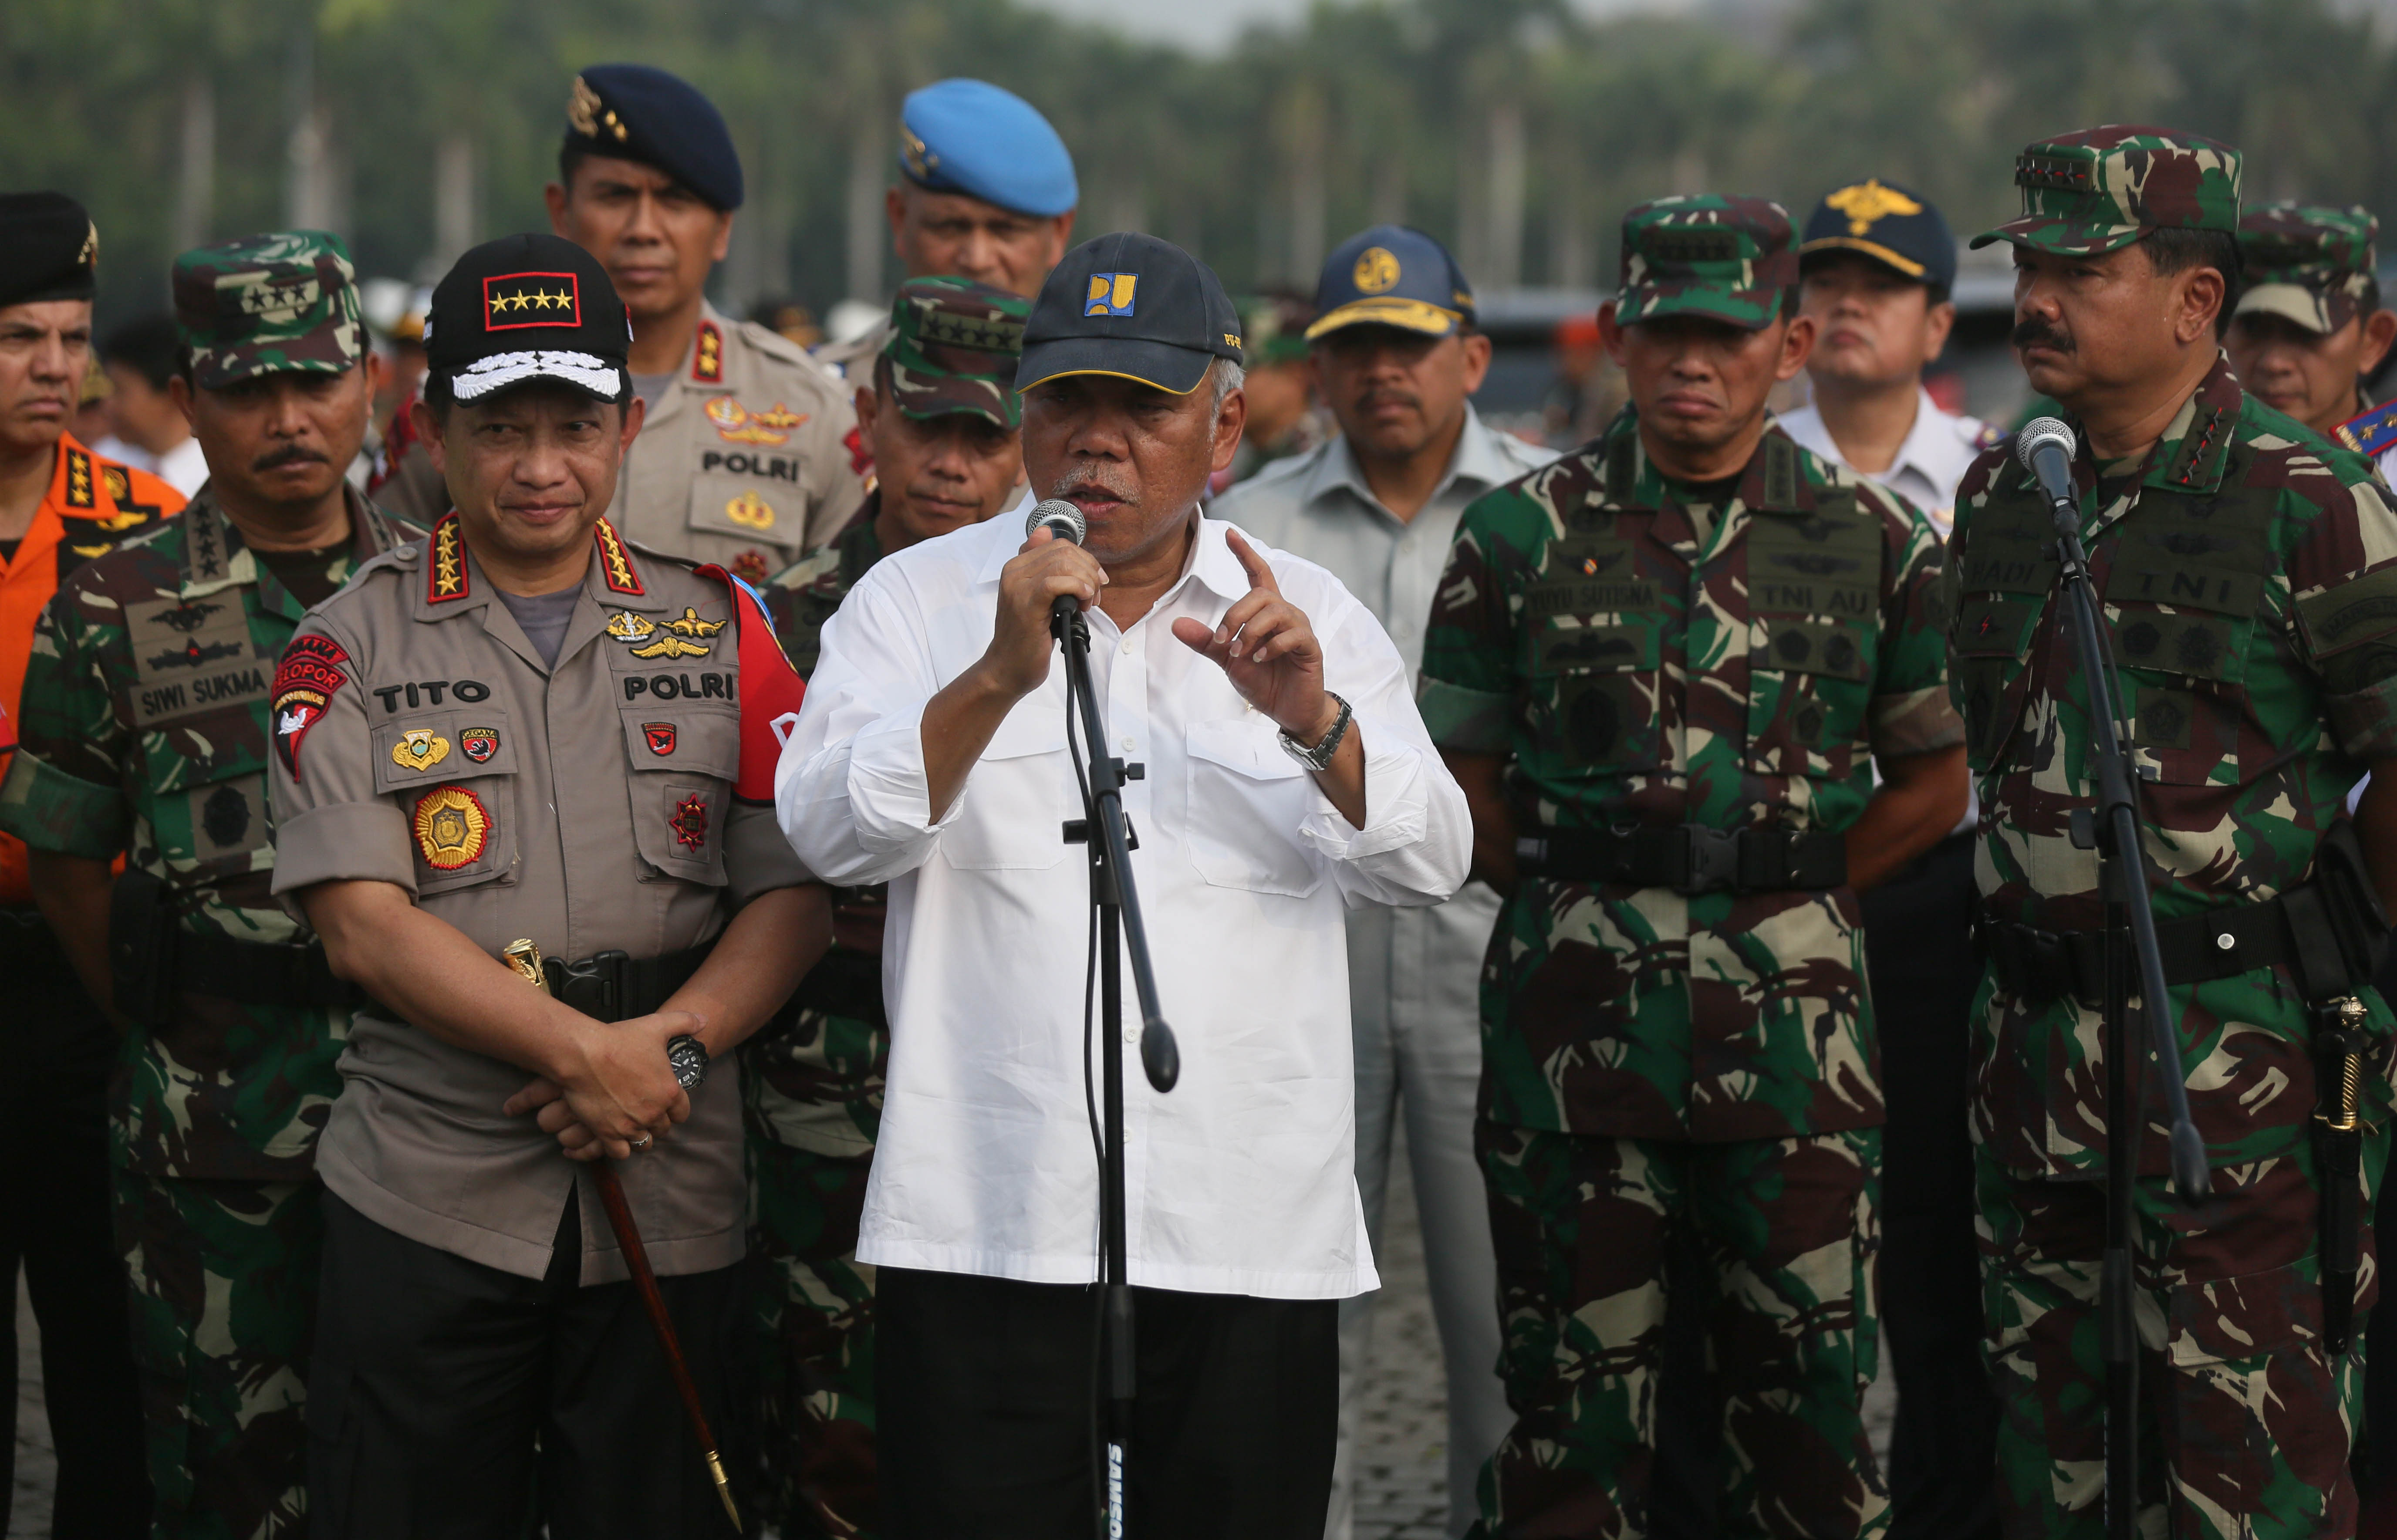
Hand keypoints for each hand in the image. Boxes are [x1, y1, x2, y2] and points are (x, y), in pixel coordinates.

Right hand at [505, 1009, 696, 1161]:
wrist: (584, 1054)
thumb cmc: (620, 1039)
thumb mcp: (657, 1025)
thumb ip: (683, 1022)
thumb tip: (704, 1019)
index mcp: (669, 1092)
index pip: (682, 1113)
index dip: (674, 1110)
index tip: (666, 1106)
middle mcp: (654, 1112)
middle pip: (663, 1129)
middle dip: (656, 1123)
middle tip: (645, 1114)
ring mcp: (631, 1125)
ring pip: (644, 1143)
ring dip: (640, 1137)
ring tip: (632, 1128)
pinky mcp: (608, 1133)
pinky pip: (620, 1153)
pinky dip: (619, 1148)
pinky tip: (614, 1138)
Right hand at [975, 527, 1106, 699]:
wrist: (1008, 668)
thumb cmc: (1027, 637)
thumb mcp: (1039, 597)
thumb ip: (1044, 567)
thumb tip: (1046, 531)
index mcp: (1016, 565)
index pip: (1058, 544)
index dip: (1084, 560)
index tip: (1093, 583)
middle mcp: (1014, 571)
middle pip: (1064, 551)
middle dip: (1089, 571)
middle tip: (1092, 597)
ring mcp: (1018, 587)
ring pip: (1064, 563)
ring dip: (1086, 582)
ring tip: (1086, 604)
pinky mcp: (1026, 604)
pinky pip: (1058, 582)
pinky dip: (1078, 588)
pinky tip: (1082, 604)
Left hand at [1171, 528, 1334, 740]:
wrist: (1288, 711)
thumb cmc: (1263, 681)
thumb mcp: (1229, 660)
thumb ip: (1207, 641)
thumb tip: (1176, 624)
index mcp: (1266, 613)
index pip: (1258, 574)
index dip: (1245, 553)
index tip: (1229, 534)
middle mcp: (1285, 614)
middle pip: (1261, 594)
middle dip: (1236, 614)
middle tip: (1223, 640)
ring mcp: (1300, 629)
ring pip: (1275, 611)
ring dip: (1251, 632)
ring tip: (1241, 654)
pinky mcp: (1310, 647)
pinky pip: (1292, 634)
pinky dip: (1271, 646)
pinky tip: (1260, 659)